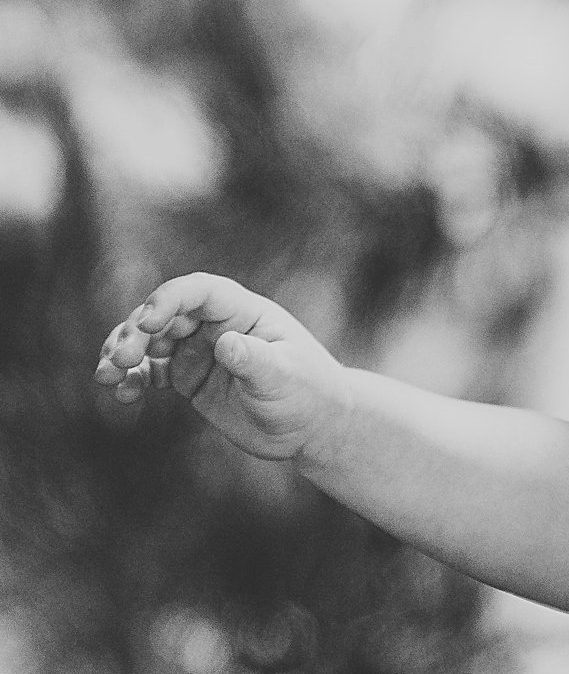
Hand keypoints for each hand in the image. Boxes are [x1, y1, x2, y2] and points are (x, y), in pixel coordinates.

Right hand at [94, 273, 350, 462]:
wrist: (313, 426)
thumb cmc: (309, 393)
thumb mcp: (285, 377)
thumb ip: (255, 360)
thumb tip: (225, 344)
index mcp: (244, 312)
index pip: (200, 291)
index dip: (169, 300)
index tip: (146, 323)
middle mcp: (218, 325)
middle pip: (166, 315)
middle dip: (136, 332)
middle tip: (120, 360)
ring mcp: (200, 351)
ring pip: (150, 342)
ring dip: (124, 353)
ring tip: (106, 377)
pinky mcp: (189, 378)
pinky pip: (152, 372)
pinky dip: (133, 379)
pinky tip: (123, 394)